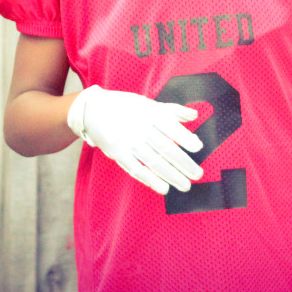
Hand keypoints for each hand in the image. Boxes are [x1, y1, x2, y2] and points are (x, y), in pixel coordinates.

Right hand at [66, 85, 203, 194]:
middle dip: (183, 163)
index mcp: (149, 113)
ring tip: (185, 185)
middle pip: (165, 148)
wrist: (93, 110)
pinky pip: (136, 169)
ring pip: (153, 162)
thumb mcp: (148, 103)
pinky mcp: (118, 154)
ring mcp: (127, 142)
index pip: (170, 126)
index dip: (185, 137)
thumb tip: (195, 114)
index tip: (198, 147)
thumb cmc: (126, 106)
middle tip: (197, 174)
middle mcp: (139, 128)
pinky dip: (151, 180)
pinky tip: (164, 188)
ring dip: (172, 175)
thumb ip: (172, 110)